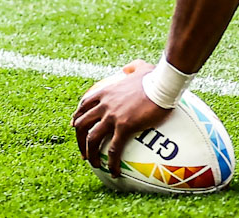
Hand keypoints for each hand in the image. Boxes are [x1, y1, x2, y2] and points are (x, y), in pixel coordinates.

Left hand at [72, 59, 173, 176]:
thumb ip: (131, 67)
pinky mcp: (124, 127)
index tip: (75, 126)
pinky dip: (111, 163)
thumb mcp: (140, 67)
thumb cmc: (155, 76)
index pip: (84, 105)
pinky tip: (114, 172)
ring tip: (93, 164)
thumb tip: (128, 68)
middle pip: (81, 124)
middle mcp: (104, 105)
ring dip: (89, 153)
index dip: (77, 117)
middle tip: (83, 151)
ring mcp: (112, 116)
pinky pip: (113, 149)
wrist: (163, 83)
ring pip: (91, 138)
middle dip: (78, 139)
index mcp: (106, 92)